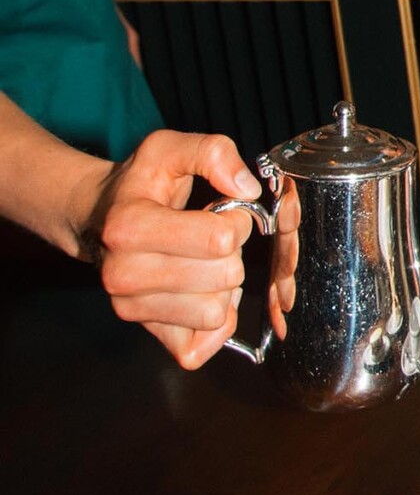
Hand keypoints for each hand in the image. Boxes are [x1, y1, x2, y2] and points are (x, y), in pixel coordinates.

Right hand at [88, 130, 290, 370]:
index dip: (236, 221)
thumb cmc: (139, 186)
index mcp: (128, 227)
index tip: (223, 212)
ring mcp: (131, 309)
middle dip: (232, 253)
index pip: (219, 239)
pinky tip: (203, 293)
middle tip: (212, 239)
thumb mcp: (168, 148)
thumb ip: (213, 153)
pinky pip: (201, 346)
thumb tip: (246, 188)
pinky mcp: (146, 332)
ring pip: (216, 312)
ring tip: (205, 265)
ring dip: (224, 287)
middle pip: (225, 277)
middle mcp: (122, 274)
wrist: (99, 219)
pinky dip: (215, 322)